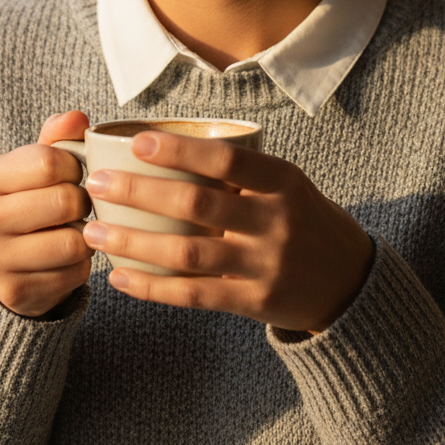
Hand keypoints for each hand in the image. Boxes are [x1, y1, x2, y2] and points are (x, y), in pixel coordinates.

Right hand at [0, 110, 94, 316]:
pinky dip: (80, 264)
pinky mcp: (14, 292)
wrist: (3, 265)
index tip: (71, 174)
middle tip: (76, 205)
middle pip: (64, 201)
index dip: (74, 166)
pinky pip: (74, 273)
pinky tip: (65, 258)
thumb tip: (78, 118)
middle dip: (82, 201)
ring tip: (73, 229)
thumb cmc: (27, 202)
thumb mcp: (34, 165)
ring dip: (86, 235)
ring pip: (73, 241)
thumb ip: (57, 138)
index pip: (48, 161)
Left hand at [82, 131, 374, 332]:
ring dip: (134, 243)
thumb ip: (240, 173)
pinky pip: (195, 295)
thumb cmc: (302, 219)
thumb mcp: (287, 185)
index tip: (136, 142)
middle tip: (96, 185)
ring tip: (93, 233)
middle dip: (140, 194)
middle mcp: (276, 221)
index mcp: (283, 181)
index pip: (226, 161)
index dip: (180, 151)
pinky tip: (120, 277)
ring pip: (189, 253)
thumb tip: (165, 149)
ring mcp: (266, 265)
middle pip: (198, 205)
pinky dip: (153, 287)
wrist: (350, 280)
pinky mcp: (256, 302)